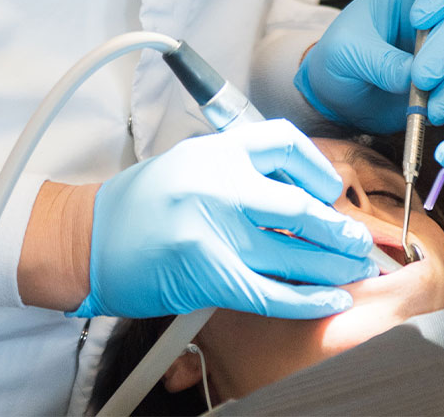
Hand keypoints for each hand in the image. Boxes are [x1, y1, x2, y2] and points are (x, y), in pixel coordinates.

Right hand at [70, 119, 376, 319]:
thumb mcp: (187, 164)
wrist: (87, 239)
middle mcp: (216, 182)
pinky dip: (307, 300)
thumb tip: (295, 192)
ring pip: (293, 251)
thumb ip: (236, 170)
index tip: (329, 189)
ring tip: (351, 269)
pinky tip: (329, 300)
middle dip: (338, 229)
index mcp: (213, 150)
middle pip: (300, 205)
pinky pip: (271, 290)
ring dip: (331, 265)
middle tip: (356, 242)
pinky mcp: (207, 271)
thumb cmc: (135, 206)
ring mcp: (212, 228)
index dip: (317, 168)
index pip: (283, 143)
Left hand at [294, 0, 443, 132]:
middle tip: (422, 77)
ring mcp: (442, 45)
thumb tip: (413, 77)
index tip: (420, 18)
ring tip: (428, 106)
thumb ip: (378, 61)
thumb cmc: (336, 58)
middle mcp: (434, 12)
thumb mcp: (344, 52)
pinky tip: (431, 113)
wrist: (335, 94)